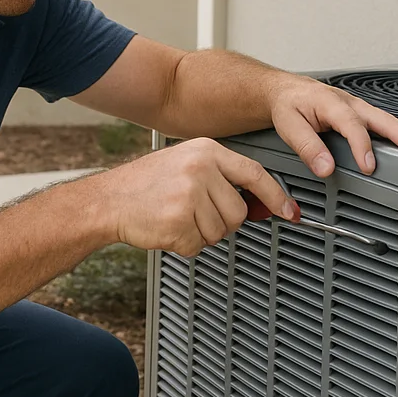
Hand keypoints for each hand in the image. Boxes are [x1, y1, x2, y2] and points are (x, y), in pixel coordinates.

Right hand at [89, 139, 294, 256]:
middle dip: (222, 222)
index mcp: (205, 151)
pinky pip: (198, 245)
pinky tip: (167, 227)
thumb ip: (221, 179)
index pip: (254, 173)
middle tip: (196, 214)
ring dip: (201, 234)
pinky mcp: (178, 220)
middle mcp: (200, 169)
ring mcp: (189, 194)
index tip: (289, 211)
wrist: (109, 199)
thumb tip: (261, 205)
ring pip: (220, 232)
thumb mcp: (186, 165)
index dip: (276, 196)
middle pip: (238, 212)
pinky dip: (184, 245)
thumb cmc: (146, 184)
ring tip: (177, 217)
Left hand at [269, 75, 397, 177]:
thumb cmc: (288, 105)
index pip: (351, 125)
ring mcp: (356, 106)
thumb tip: (326, 168)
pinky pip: (381, 120)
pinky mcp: (359, 113)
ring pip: (384, 117)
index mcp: (330, 103)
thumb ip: (307, 147)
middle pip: (378, 117)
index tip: (369, 167)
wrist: (285, 90)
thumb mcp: (289, 126)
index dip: (361, 146)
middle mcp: (347, 102)